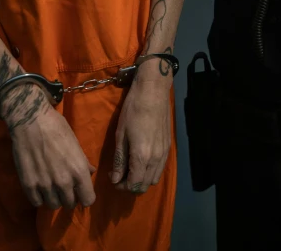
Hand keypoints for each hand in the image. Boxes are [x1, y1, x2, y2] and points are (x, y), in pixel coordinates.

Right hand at [1, 85, 96, 209]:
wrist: (31, 121)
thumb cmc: (57, 128)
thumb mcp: (76, 144)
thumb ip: (83, 162)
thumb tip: (91, 172)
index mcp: (79, 172)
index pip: (88, 200)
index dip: (85, 196)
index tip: (80, 191)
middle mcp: (64, 182)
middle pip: (70, 204)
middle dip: (69, 197)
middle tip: (64, 187)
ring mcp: (45, 185)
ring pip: (53, 205)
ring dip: (54, 198)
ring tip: (51, 186)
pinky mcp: (28, 185)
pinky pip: (37, 202)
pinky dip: (39, 197)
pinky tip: (39, 186)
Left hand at [110, 61, 172, 193]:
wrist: (153, 94)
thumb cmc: (132, 111)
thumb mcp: (121, 135)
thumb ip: (119, 160)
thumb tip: (115, 179)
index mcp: (141, 157)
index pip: (133, 185)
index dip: (121, 186)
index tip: (112, 178)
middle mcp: (155, 160)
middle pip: (144, 186)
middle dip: (131, 186)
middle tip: (119, 176)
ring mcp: (164, 154)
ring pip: (154, 179)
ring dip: (141, 180)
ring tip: (130, 169)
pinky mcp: (168, 148)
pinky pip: (160, 169)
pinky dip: (150, 172)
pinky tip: (141, 161)